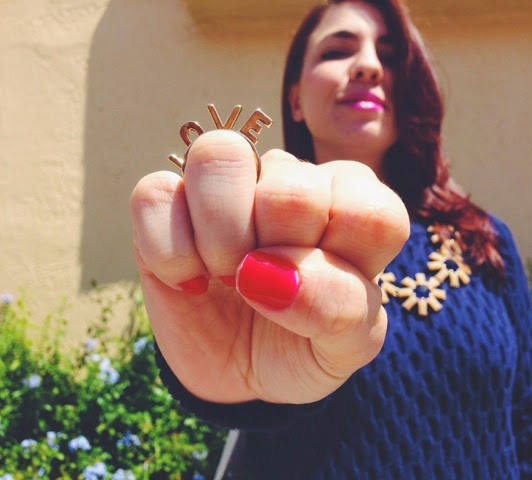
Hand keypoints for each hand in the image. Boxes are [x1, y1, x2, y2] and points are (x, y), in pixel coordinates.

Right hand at [130, 130, 408, 404]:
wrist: (244, 372)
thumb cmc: (306, 345)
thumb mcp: (346, 346)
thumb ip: (340, 309)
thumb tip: (265, 273)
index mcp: (355, 205)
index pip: (368, 212)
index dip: (336, 271)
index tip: (318, 300)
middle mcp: (296, 179)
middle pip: (292, 186)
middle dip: (275, 257)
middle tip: (265, 290)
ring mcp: (231, 183)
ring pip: (219, 155)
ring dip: (219, 238)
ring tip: (225, 275)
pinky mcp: (169, 198)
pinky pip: (154, 194)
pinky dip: (169, 255)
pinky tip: (189, 280)